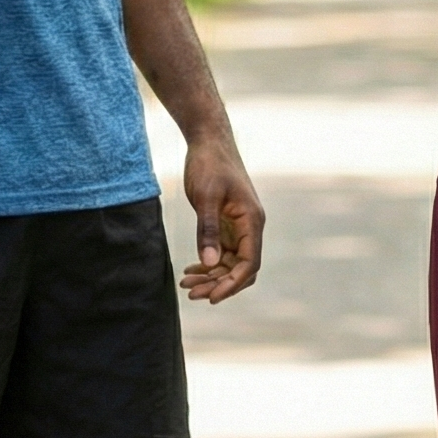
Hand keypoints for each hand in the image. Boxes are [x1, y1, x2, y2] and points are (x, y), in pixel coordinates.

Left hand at [178, 132, 263, 303]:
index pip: (250, 263)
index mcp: (252, 221)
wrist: (208, 141)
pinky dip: (208, 264)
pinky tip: (190, 270)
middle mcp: (249, 227)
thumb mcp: (206, 197)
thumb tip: (211, 263)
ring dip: (211, 276)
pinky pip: (222, 253)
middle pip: (241, 268)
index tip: (212, 297)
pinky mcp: (226, 224)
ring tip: (186, 284)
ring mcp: (238, 227)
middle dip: (218, 284)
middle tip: (191, 292)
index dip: (232, 283)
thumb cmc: (209, 164)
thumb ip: (208, 230)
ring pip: (230, 263)